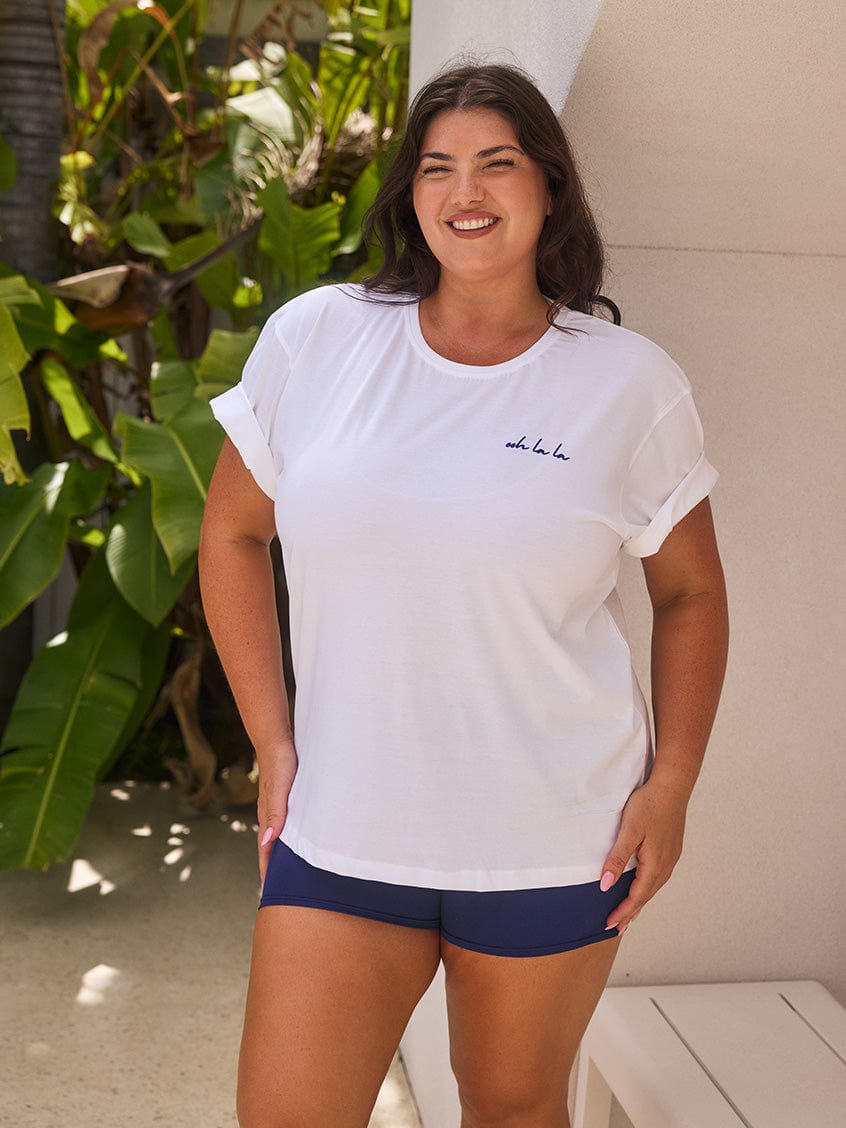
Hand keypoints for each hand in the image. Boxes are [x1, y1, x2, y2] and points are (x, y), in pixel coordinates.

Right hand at [256, 738, 297, 887]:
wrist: (276, 739)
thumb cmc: (280, 764)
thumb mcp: (279, 790)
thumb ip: (274, 815)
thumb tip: (268, 842)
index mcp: (267, 816)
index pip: (265, 851)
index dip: (268, 871)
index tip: (271, 891)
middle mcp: (270, 815)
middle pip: (270, 847)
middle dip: (275, 867)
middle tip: (284, 889)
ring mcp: (276, 806)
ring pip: (279, 835)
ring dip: (284, 852)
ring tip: (293, 870)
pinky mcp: (285, 797)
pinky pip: (287, 822)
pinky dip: (291, 836)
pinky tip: (300, 837)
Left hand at [599, 776, 689, 933]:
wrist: (672, 786)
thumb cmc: (648, 805)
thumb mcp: (628, 831)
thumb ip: (617, 858)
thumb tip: (605, 885)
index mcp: (655, 864)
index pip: (636, 897)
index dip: (622, 913)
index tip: (609, 926)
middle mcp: (666, 865)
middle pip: (646, 896)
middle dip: (630, 913)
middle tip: (617, 929)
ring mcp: (671, 857)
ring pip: (653, 887)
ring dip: (640, 901)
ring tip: (628, 914)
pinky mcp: (671, 849)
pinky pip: (658, 876)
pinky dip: (647, 887)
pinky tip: (643, 886)